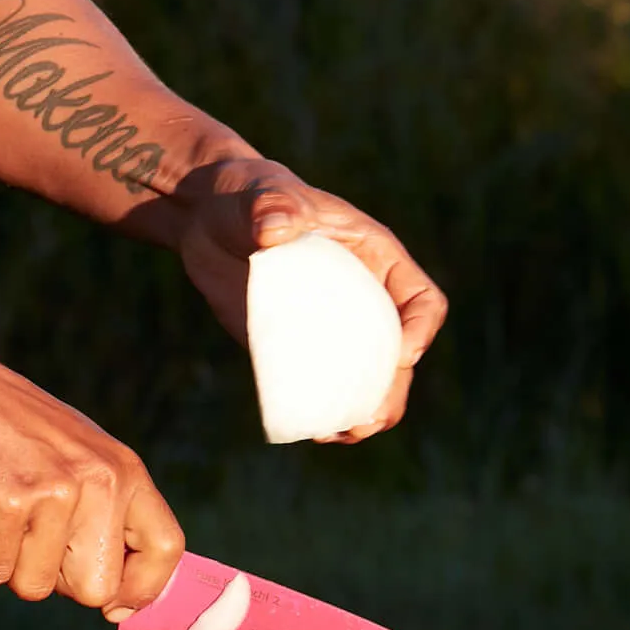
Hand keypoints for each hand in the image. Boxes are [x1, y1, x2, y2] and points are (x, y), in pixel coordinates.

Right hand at [0, 363, 185, 610]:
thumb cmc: (2, 426)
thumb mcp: (74, 454)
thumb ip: (103, 510)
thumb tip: (119, 598)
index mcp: (122, 468)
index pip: (165, 548)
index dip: (141, 589)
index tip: (113, 606)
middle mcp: (98, 479)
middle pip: (95, 589)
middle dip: (54, 579)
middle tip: (26, 538)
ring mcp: (52, 491)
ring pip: (35, 587)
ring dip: (5, 565)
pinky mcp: (4, 503)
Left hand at [169, 155, 446, 441]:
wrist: (208, 220)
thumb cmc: (247, 196)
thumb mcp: (261, 196)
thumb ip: (271, 207)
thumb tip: (274, 231)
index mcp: (375, 259)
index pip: (421, 301)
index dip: (419, 331)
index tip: (400, 356)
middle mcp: (362, 298)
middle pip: (397, 353)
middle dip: (392, 389)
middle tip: (370, 417)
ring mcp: (332, 326)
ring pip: (366, 378)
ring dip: (364, 411)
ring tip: (345, 433)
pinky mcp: (298, 345)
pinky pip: (324, 384)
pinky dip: (324, 410)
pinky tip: (313, 431)